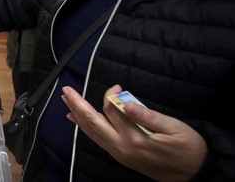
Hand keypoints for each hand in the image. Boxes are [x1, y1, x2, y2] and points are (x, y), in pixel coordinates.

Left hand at [61, 85, 206, 180]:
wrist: (195, 174)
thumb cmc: (188, 149)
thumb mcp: (173, 128)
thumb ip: (147, 115)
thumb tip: (125, 101)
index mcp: (134, 138)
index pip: (112, 110)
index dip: (111, 94)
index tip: (117, 87)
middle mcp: (122, 147)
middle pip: (92, 122)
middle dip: (77, 104)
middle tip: (66, 90)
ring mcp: (119, 154)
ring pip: (92, 132)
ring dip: (78, 115)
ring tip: (67, 101)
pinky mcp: (121, 157)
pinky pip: (98, 140)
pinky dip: (86, 128)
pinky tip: (79, 121)